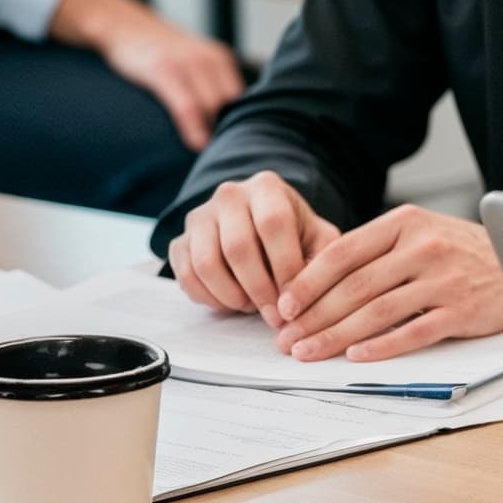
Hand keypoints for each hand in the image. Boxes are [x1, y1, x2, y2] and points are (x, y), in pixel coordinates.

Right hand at [52, 0, 242, 149]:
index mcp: (220, 59)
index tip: (235, 146)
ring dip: (214, 133)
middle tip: (222, 157)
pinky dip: (194, 127)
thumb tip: (222, 120)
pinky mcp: (163, 70)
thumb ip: (208, 83)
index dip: (239, 123)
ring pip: (213, 106)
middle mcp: (209, 59)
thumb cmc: (157, 52)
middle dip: (227, 131)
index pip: (242, 97)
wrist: (123, 25)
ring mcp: (187, 63)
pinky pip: (186, 104)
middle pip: (230, 104)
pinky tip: (197, 145)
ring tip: (211, 158)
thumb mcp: (191, 61)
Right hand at [170, 171, 341, 320]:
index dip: (284, 266)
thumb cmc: (292, 233)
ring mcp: (199, 217)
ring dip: (232, 296)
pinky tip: (231, 303)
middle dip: (259, 290)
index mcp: (266, 187)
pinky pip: (186, 277)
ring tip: (253, 307)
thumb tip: (309, 293)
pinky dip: (209, 299)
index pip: (273, 223)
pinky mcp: (179, 242)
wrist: (257, 223)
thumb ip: (322, 258)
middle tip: (274, 315)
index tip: (294, 299)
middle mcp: (229, 195)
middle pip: (238, 247)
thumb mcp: (318, 237)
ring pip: (207, 264)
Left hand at [267, 207, 502, 362]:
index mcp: (407, 223)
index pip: (343, 252)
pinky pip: (412, 332)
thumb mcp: (421, 233)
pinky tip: (356, 357)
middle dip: (313, 317)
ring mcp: (444, 278)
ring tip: (308, 352)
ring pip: (377, 311)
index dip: (307, 282)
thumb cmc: (463, 252)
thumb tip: (316, 282)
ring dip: (335, 336)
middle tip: (286, 339)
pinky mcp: (462, 308)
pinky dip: (381, 347)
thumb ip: (378, 250)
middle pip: (354, 286)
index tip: (282, 306)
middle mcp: (424, 246)